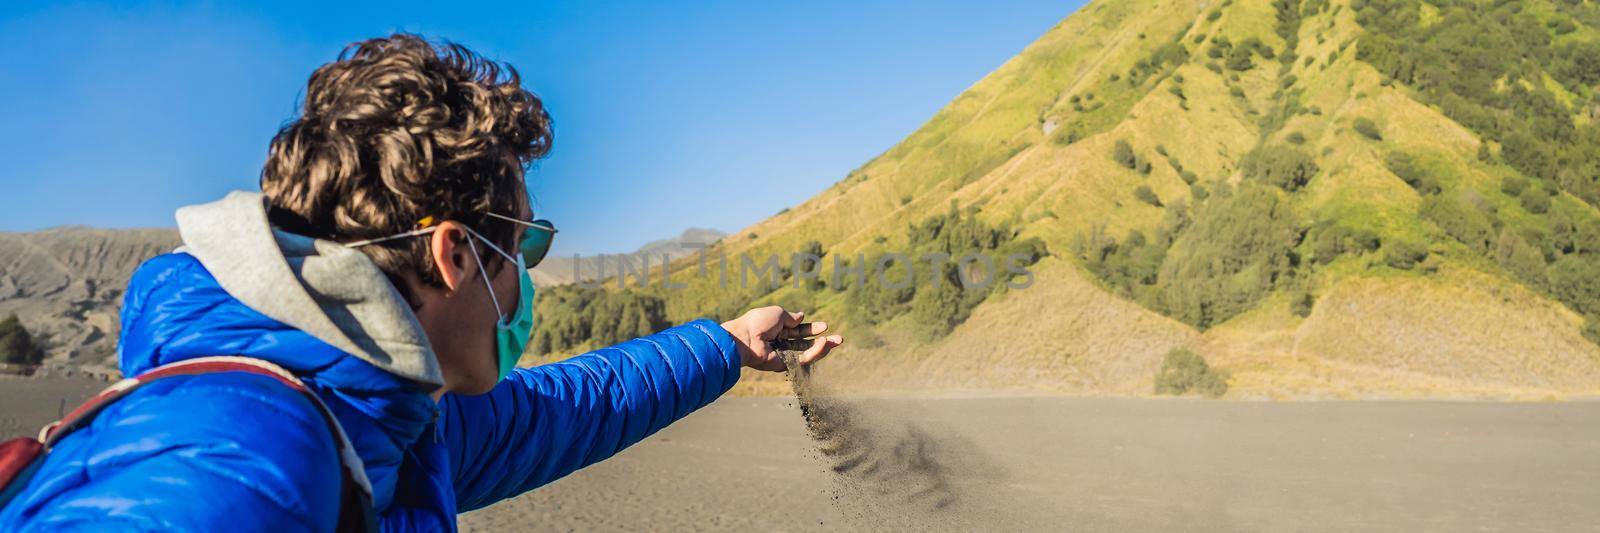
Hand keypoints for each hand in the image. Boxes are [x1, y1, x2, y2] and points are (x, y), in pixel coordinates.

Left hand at [720, 306, 842, 371]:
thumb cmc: (758, 322)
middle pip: (806, 344)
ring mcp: (784, 355)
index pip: (799, 330)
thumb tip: (801, 317)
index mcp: (778, 329)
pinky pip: (803, 359)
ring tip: (835, 340)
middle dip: (824, 342)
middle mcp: (782, 343)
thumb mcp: (777, 313)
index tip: (824, 326)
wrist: (746, 338)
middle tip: (840, 339)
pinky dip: (815, 352)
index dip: (812, 329)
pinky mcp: (785, 365)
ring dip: (823, 348)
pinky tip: (824, 344)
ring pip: (808, 353)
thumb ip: (791, 317)